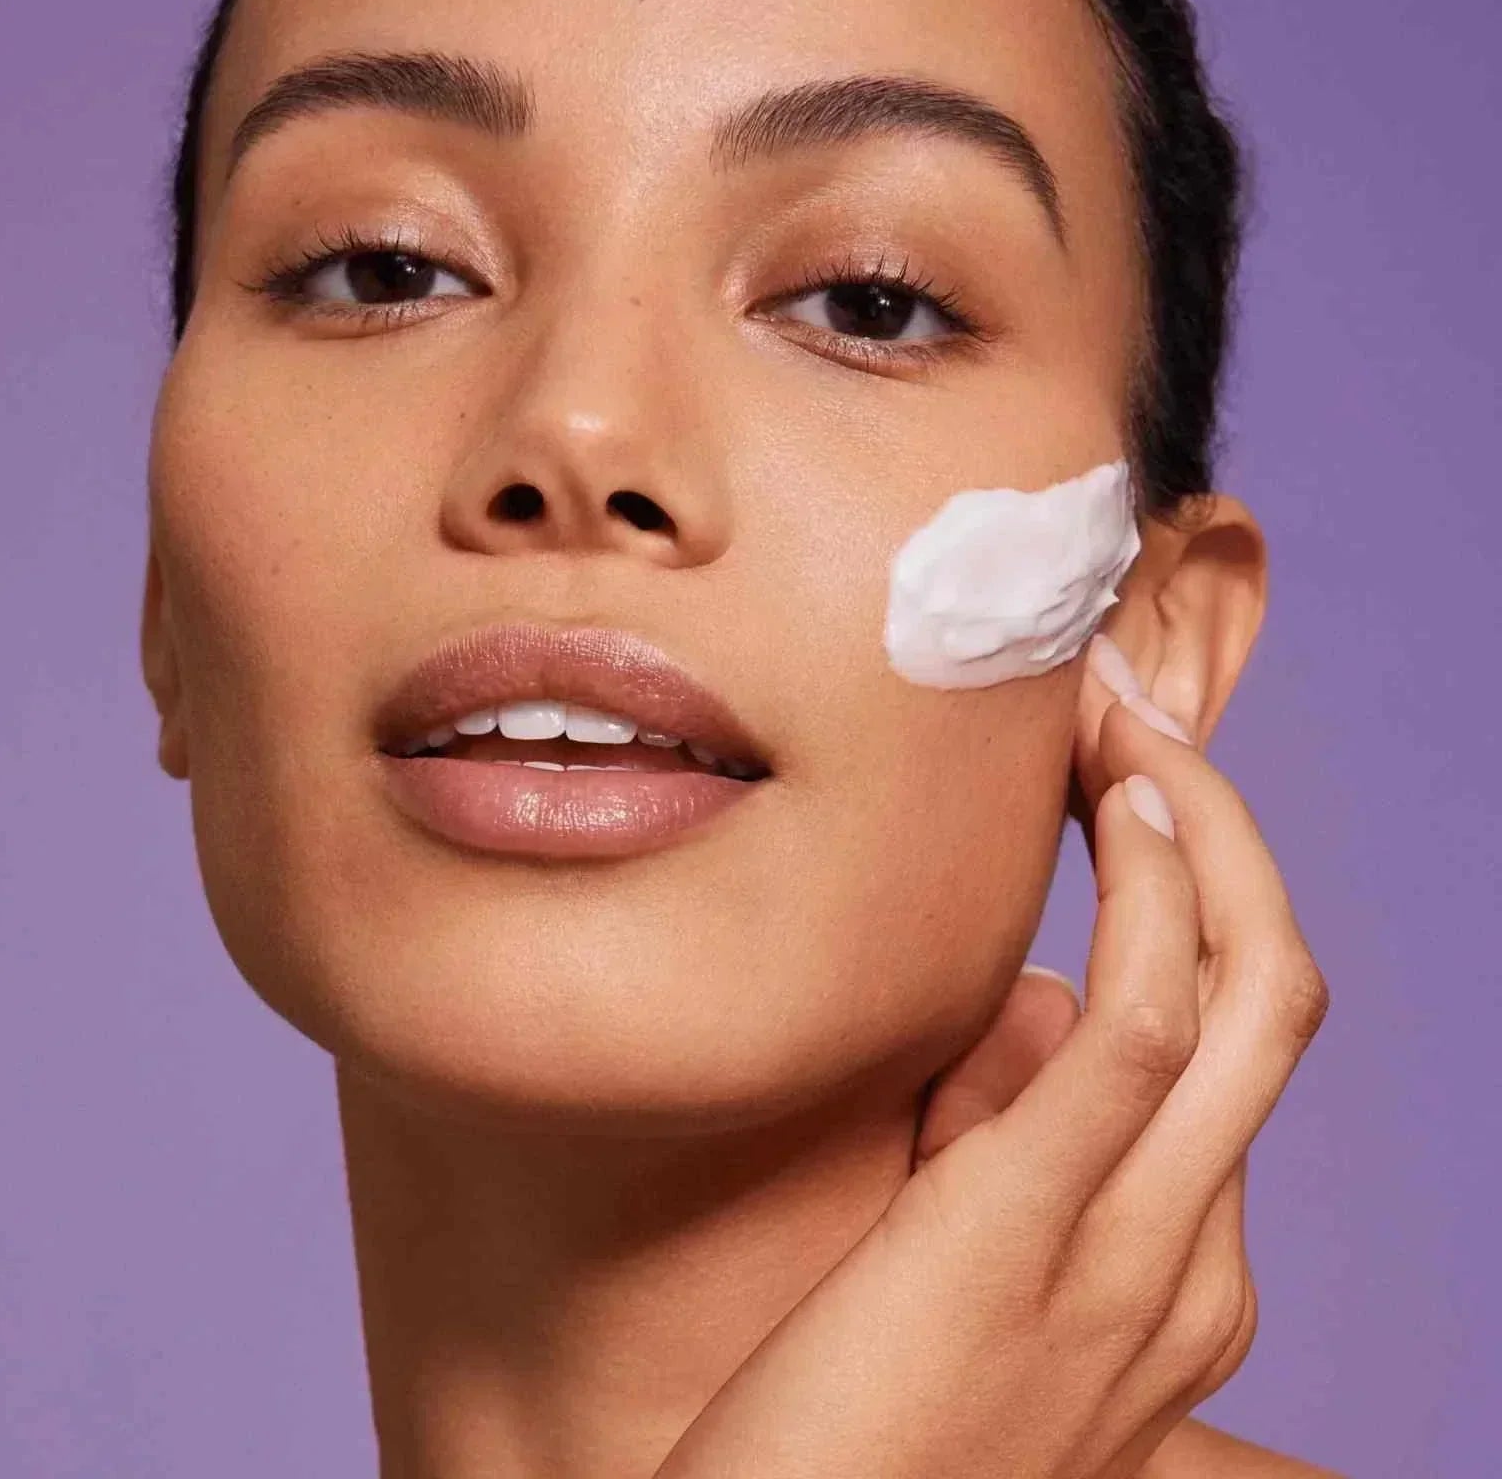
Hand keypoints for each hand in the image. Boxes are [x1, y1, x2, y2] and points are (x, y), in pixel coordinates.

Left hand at [654, 635, 1329, 1478]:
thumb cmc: (841, 1413)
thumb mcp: (959, 1251)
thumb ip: (1012, 1129)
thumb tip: (1038, 995)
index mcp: (1176, 1269)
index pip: (1231, 1039)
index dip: (1196, 889)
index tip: (1121, 782)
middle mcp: (1192, 1261)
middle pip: (1277, 994)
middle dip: (1220, 831)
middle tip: (1134, 711)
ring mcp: (1134, 1253)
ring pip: (1246, 990)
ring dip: (1190, 822)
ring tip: (1111, 710)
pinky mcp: (1034, 1226)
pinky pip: (1152, 1028)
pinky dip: (1159, 894)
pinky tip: (1115, 796)